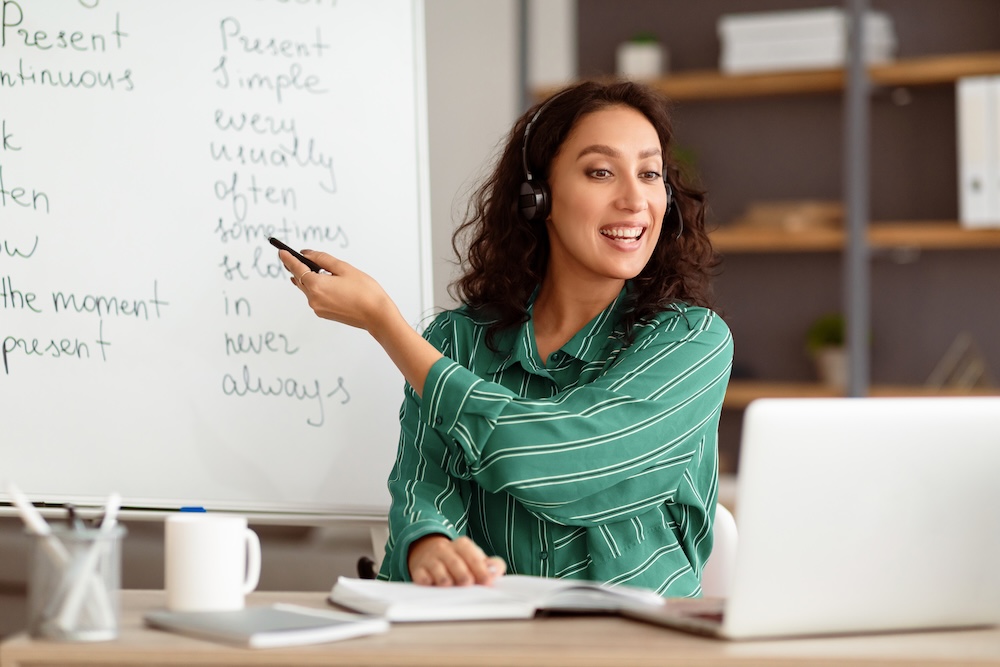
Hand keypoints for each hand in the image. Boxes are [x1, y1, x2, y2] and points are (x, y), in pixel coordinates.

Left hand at [275, 246, 442, 396]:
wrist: (377, 316)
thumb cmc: (365, 291)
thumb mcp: (344, 268)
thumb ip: (322, 259)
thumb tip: (307, 254)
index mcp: (316, 285)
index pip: (296, 268)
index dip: (288, 258)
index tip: (281, 251)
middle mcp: (313, 298)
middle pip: (300, 279)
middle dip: (297, 268)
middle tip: (292, 257)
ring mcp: (318, 308)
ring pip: (307, 289)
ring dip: (308, 278)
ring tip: (313, 269)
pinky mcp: (324, 314)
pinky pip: (315, 297)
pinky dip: (317, 288)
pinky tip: (326, 283)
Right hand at [407, 535, 506, 586]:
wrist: (426, 551)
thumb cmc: (458, 560)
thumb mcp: (474, 558)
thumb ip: (490, 565)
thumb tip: (496, 571)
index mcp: (462, 545)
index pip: (472, 555)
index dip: (480, 569)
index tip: (487, 582)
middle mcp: (445, 549)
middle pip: (455, 562)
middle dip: (462, 574)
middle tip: (468, 584)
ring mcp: (430, 559)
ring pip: (437, 569)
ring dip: (444, 579)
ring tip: (450, 586)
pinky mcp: (418, 570)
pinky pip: (421, 577)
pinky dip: (426, 582)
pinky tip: (431, 586)